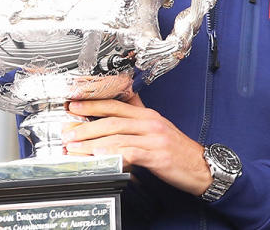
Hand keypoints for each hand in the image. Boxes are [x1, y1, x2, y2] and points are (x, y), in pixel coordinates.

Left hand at [63, 94, 211, 195]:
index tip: (74, 105)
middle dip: (86, 126)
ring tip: (75, 148)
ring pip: (117, 137)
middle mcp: (151, 124)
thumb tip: (124, 103)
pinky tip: (100, 157)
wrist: (201, 166)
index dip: (94, 104)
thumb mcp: (159, 127)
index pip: (117, 105)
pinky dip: (113, 154)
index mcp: (149, 115)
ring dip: (92, 143)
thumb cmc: (178, 150)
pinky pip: (130, 153)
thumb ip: (140, 116)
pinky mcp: (157, 156)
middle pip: (113, 121)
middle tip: (68, 132)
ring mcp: (155, 139)